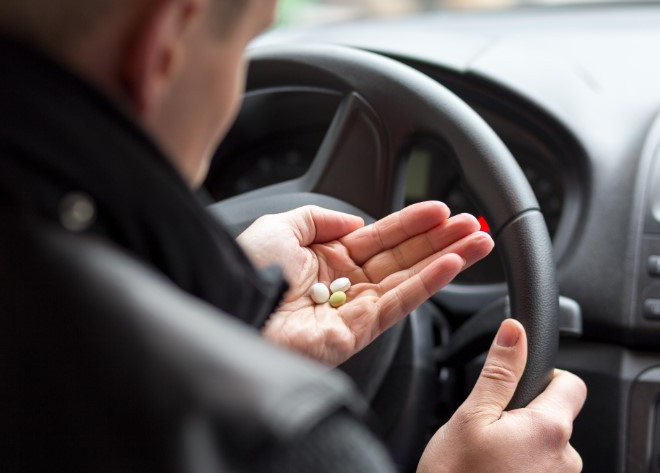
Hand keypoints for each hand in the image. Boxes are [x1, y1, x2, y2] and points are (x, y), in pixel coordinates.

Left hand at [236, 202, 492, 365]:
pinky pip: (398, 303)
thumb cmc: (246, 271)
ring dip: (447, 260)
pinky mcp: (357, 332)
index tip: (441, 210)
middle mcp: (345, 284)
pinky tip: (451, 265)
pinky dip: (427, 284)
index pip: (381, 238)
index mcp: (328, 259)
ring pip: (409, 280)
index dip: (412, 223)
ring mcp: (353, 308)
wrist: (230, 307)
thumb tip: (357, 219)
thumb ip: (321, 217)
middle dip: (441, 241)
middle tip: (475, 227)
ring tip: (479, 242)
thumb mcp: (281, 226)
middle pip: (404, 258)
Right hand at [417, 319, 586, 472]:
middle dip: (525, 414)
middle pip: (556, 416)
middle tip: (488, 426)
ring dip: (521, 442)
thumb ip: (499, 372)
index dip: (545, 376)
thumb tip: (515, 332)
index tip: (517, 385)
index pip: (571, 384)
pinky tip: (492, 471)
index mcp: (548, 429)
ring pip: (545, 445)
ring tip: (486, 454)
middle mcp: (564, 459)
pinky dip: (520, 465)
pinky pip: (540, 468)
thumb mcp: (470, 415)